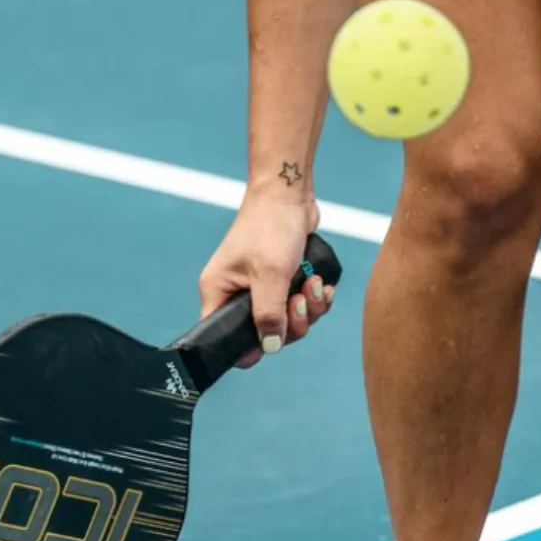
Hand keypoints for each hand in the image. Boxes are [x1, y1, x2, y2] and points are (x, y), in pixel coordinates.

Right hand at [198, 192, 333, 367]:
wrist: (288, 193)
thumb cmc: (269, 226)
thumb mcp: (270, 275)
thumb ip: (269, 315)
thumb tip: (271, 346)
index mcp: (219, 293)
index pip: (223, 336)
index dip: (248, 347)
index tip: (273, 339)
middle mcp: (236, 294)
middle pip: (265, 333)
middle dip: (292, 322)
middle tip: (299, 300)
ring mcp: (260, 289)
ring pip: (288, 321)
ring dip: (309, 308)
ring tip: (314, 284)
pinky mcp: (282, 282)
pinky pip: (301, 306)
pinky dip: (315, 299)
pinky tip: (321, 283)